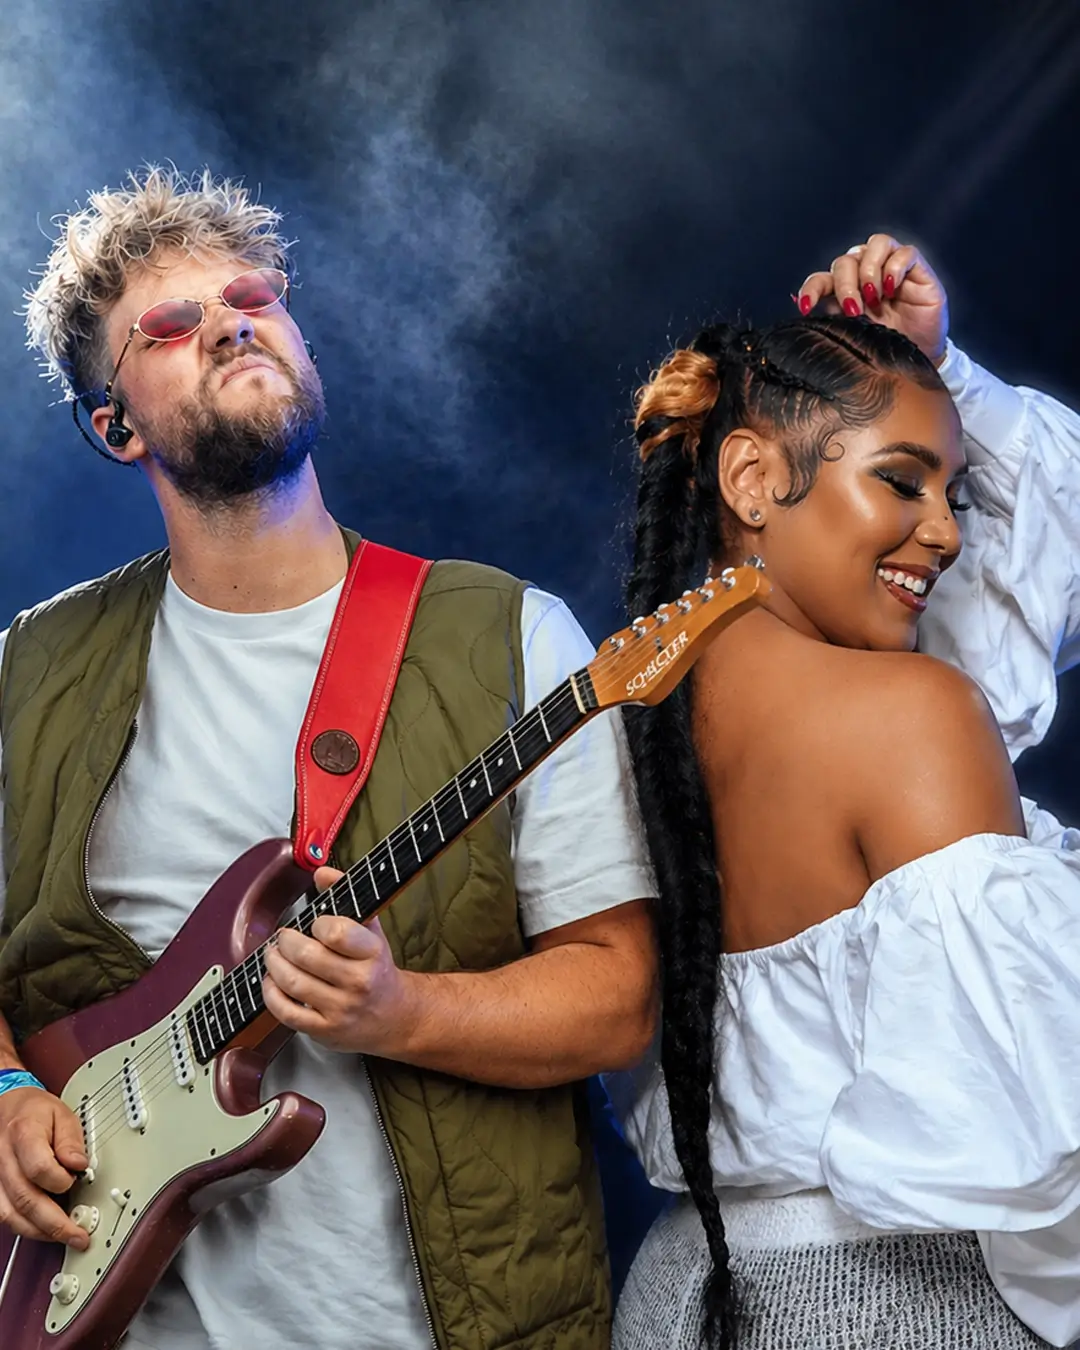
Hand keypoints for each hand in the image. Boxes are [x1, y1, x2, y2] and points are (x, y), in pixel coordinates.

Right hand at [0, 1085, 89, 1249]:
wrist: (8, 1108)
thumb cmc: (34, 1112)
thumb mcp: (62, 1113)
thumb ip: (71, 1140)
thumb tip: (79, 1165)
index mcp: (23, 1133)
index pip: (39, 1168)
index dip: (60, 1180)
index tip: (76, 1178)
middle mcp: (3, 1158)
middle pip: (25, 1199)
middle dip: (55, 1223)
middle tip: (78, 1234)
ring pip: (10, 1215)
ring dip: (39, 1232)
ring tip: (64, 1236)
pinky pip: (4, 1216)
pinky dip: (25, 1227)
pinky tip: (44, 1229)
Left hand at [262, 867, 418, 1054]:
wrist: (395, 1016)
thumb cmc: (377, 968)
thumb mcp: (371, 930)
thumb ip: (345, 895)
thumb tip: (321, 872)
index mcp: (373, 953)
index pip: (336, 932)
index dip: (318, 924)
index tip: (315, 924)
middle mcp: (359, 982)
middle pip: (307, 956)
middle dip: (285, 941)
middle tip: (283, 937)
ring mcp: (341, 1009)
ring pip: (293, 982)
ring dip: (274, 963)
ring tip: (274, 954)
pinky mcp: (324, 1030)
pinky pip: (286, 1011)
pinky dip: (271, 992)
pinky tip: (273, 981)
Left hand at [795, 233, 948, 365]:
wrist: (920, 355)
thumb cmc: (886, 345)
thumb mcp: (854, 335)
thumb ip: (831, 318)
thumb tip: (800, 305)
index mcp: (844, 290)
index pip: (821, 279)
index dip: (811, 289)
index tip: (806, 308)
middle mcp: (865, 273)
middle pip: (845, 261)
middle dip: (845, 285)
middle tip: (854, 310)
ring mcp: (890, 266)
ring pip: (873, 245)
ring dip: (869, 272)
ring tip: (876, 298)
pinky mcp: (916, 267)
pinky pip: (904, 252)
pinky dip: (895, 268)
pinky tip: (893, 289)